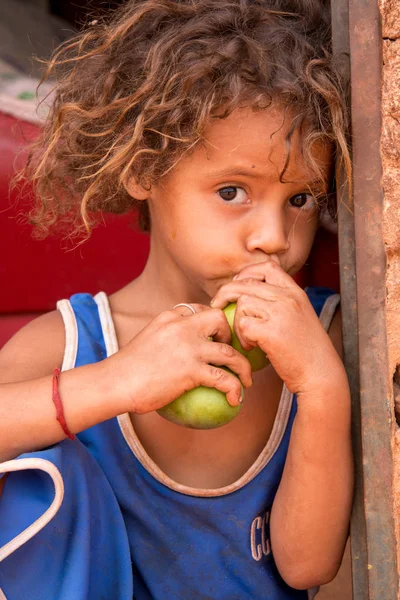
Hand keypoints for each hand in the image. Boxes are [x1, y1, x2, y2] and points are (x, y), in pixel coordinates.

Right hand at [103, 304, 252, 413]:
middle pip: (219, 319)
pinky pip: (225, 379)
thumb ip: (165, 340)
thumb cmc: (125, 370)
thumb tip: (180, 354)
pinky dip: (235, 389)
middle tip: (231, 352)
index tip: (215, 336)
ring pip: (229, 351)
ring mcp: (188, 347)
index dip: (211, 321)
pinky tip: (236, 400)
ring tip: (246, 381)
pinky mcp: (192, 370)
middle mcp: (181, 327)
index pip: (197, 309)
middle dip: (231, 333)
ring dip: (243, 367)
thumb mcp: (145, 342)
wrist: (115, 383)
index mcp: (168, 317)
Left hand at [210, 262, 344, 395]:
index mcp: (296, 292)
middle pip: (246, 283)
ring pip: (242, 303)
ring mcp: (280, 313)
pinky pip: (243, 325)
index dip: (247, 273)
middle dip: (226, 292)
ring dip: (237, 321)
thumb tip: (247, 295)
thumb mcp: (299, 317)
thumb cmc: (306, 351)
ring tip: (248, 338)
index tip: (237, 285)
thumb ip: (279, 303)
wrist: (320, 374)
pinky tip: (251, 347)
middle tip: (217, 305)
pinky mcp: (271, 332)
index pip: (267, 267)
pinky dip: (242, 336)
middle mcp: (288, 298)